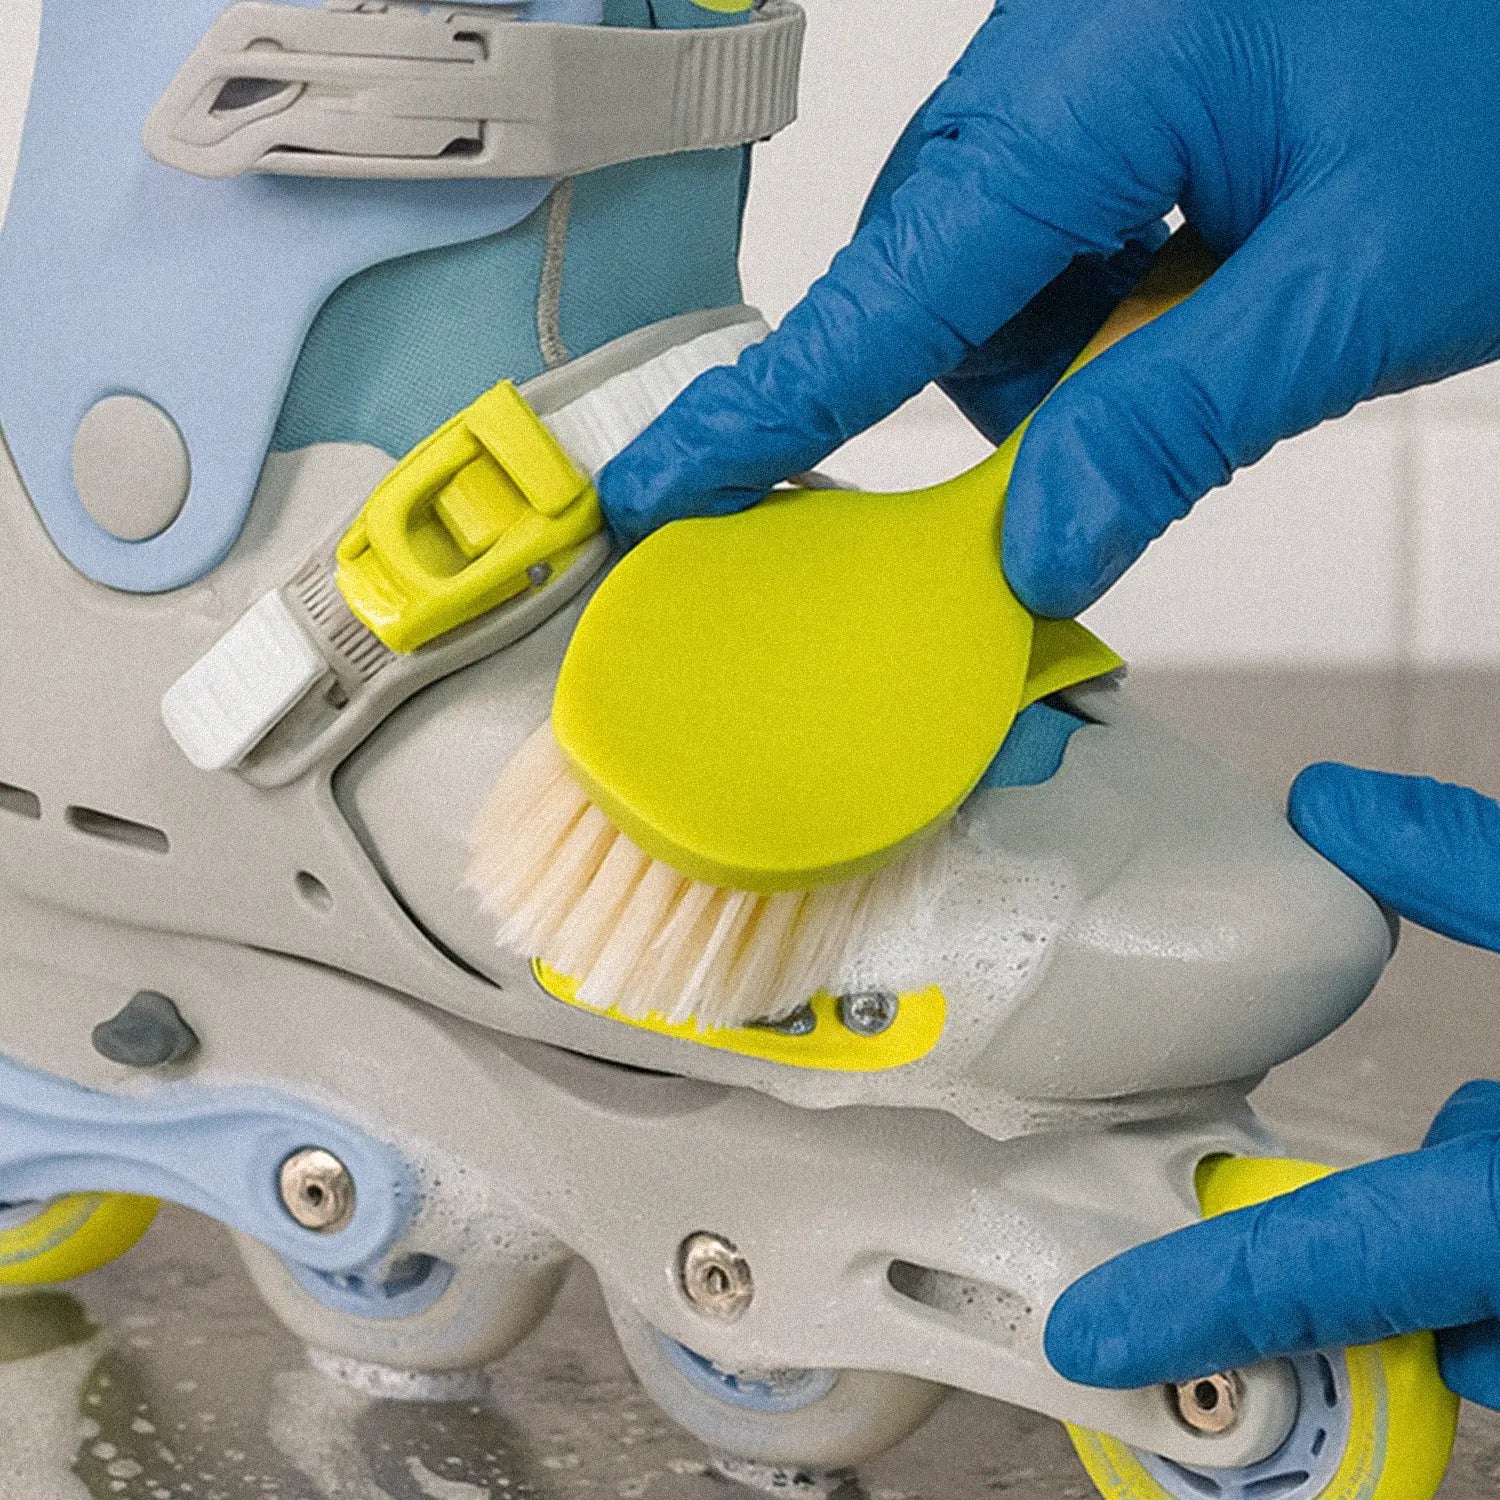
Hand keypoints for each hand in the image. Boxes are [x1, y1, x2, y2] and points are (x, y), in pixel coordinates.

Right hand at [600, 0, 1499, 614]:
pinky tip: (1214, 287)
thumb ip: (1179, 425)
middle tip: (1123, 452)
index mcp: (1083, 99)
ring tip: (1226, 326)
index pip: (879, 302)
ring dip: (1078, 359)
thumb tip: (1038, 555)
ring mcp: (1079, 85)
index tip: (660, 492)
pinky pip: (1050, 245)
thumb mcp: (1357, 283)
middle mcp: (1047, 78)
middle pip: (930, 304)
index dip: (761, 417)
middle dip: (1012, 404)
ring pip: (995, 289)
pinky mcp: (1115, 103)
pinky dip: (1107, 308)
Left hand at [1044, 763, 1499, 1410]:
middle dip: (1306, 1285)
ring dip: (1401, 1270)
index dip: (1197, 1298)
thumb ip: (1466, 866)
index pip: (1334, 1263)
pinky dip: (1469, 1246)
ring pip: (1463, 1327)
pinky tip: (1465, 1161)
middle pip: (1389, 1319)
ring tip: (1358, 1201)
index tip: (1092, 1330)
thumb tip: (1338, 812)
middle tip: (1211, 1249)